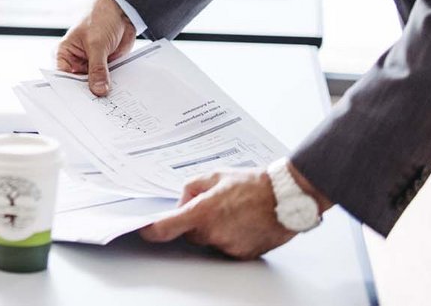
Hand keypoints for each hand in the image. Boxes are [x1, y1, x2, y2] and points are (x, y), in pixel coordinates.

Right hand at [55, 0, 136, 95]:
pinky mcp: (106, 67)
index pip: (63, 78)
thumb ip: (97, 68)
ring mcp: (91, 66)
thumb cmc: (100, 17)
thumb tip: (98, 90)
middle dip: (88, 93)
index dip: (71, 91)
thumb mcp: (97, 44)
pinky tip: (118, 95)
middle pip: (79, 85)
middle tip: (96, 107)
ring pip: (94, 85)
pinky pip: (108, 81)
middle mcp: (76, 62)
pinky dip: (113, 86)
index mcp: (65, 54)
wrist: (121, 11)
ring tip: (108, 104)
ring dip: (102, 91)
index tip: (79, 103)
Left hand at [139, 168, 296, 259]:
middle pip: (190, 234)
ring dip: (214, 229)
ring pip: (209, 240)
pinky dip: (230, 236)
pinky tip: (244, 221)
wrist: (286, 199)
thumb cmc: (253, 184)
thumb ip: (191, 188)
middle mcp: (213, 232)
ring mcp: (228, 246)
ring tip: (235, 211)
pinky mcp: (242, 255)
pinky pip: (226, 247)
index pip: (167, 227)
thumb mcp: (215, 175)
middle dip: (195, 221)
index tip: (145, 231)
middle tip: (214, 206)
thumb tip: (182, 202)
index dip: (152, 231)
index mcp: (202, 211)